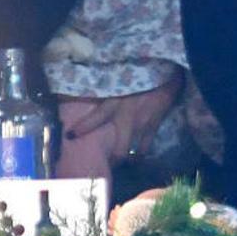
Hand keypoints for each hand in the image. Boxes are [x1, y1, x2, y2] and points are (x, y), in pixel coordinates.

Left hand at [63, 72, 183, 162]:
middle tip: (107, 166)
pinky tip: (141, 155)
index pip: (95, 119)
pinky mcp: (155, 124)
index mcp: (115, 102)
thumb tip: (80, 84)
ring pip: (135, 152)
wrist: (167, 69)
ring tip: (125, 164)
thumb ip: (104, 84)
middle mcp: (127, 117)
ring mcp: (143, 124)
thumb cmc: (141, 69)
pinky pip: (148, 144)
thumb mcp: (117, 75)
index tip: (70, 136)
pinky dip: (144, 152)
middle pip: (119, 149)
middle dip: (114, 161)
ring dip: (130, 159)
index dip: (82, 128)